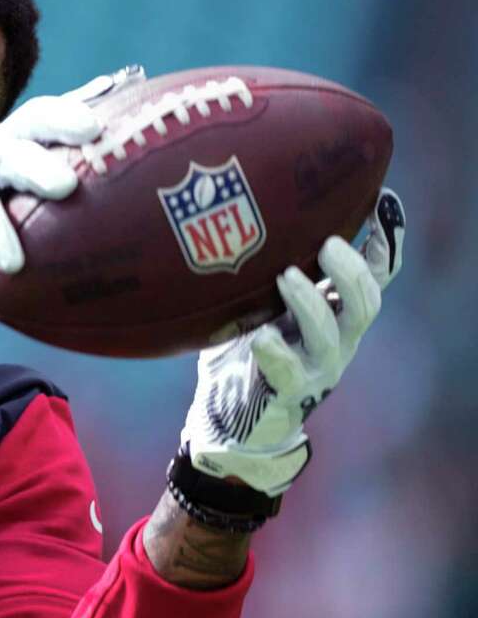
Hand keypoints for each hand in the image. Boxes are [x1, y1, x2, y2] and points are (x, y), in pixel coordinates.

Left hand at [181, 189, 406, 496]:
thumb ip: (271, 268)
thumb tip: (256, 211)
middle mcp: (337, 337)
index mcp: (337, 310)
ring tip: (285, 277)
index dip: (387, 241)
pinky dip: (274, 352)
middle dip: (351, 271)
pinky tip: (260, 338)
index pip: (377, 274)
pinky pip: (288, 373)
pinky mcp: (287, 392)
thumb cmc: (246, 345)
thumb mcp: (262, 302)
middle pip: (366, 302)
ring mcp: (316, 367)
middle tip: (327, 243)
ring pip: (330, 334)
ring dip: (309, 303)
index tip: (384, 201)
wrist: (231, 417)